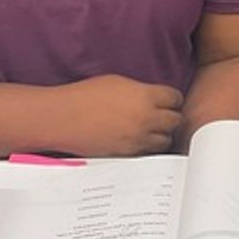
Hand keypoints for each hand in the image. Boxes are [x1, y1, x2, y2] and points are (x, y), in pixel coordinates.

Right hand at [52, 74, 183, 155]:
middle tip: (162, 114)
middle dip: (170, 116)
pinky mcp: (127, 155)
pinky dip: (147, 147)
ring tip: (151, 129)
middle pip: (175, 121)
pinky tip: (138, 140)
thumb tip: (155, 98)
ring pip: (165, 140)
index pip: (175, 98)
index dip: (172, 98)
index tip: (167, 99)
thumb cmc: (86, 96)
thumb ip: (142, 91)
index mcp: (145, 97)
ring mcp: (137, 139)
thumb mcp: (119, 83)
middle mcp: (146, 119)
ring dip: (161, 134)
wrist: (63, 118)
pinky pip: (148, 153)